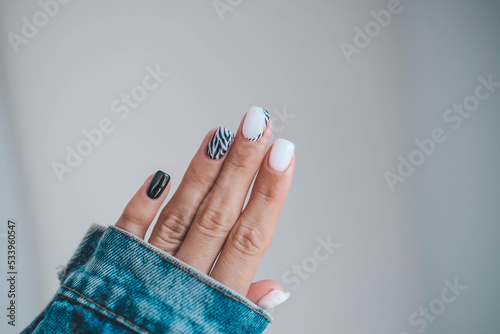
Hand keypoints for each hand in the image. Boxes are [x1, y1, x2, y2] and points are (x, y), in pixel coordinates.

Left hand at [115, 106, 294, 308]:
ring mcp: (147, 271)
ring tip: (220, 135)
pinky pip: (128, 232)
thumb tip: (278, 288)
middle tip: (258, 124)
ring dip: (202, 172)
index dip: (269, 194)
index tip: (284, 155)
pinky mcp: (113, 267)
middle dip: (242, 166)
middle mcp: (184, 281)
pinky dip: (142, 203)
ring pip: (181, 214)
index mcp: (215, 301)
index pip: (251, 237)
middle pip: (220, 214)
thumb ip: (245, 310)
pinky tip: (160, 175)